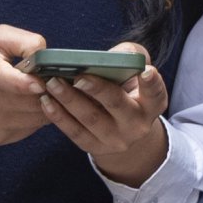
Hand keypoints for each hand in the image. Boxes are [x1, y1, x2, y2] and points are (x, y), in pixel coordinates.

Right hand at [0, 25, 54, 150]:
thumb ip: (24, 42)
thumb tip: (49, 57)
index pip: (4, 79)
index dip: (26, 82)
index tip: (42, 82)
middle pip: (30, 100)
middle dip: (50, 90)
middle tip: (56, 78)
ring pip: (36, 117)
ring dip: (48, 103)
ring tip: (46, 89)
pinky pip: (32, 127)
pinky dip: (38, 115)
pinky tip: (31, 102)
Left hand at [36, 43, 169, 184]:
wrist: (121, 128)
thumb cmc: (126, 89)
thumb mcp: (135, 73)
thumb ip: (130, 57)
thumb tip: (111, 55)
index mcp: (151, 105)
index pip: (156, 94)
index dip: (152, 83)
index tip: (146, 70)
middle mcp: (136, 125)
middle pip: (117, 105)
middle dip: (97, 89)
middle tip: (79, 76)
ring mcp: (115, 139)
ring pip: (91, 119)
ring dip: (70, 100)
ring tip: (53, 83)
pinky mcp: (93, 146)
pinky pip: (74, 131)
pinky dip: (59, 116)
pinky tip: (46, 100)